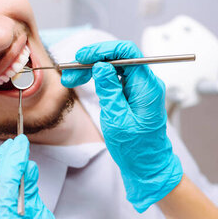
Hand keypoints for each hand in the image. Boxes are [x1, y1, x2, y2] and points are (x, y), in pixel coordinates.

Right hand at [61, 40, 182, 212]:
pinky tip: (84, 83)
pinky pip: (115, 79)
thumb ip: (110, 90)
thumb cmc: (136, 149)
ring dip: (92, 70)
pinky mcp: (133, 95)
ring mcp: (140, 89)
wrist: (147, 168)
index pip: (127, 53)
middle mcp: (146, 84)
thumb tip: (102, 66)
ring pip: (114, 67)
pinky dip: (98, 79)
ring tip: (71, 79)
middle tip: (71, 72)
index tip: (82, 57)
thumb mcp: (117, 120)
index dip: (102, 50)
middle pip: (118, 58)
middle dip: (92, 61)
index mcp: (147, 87)